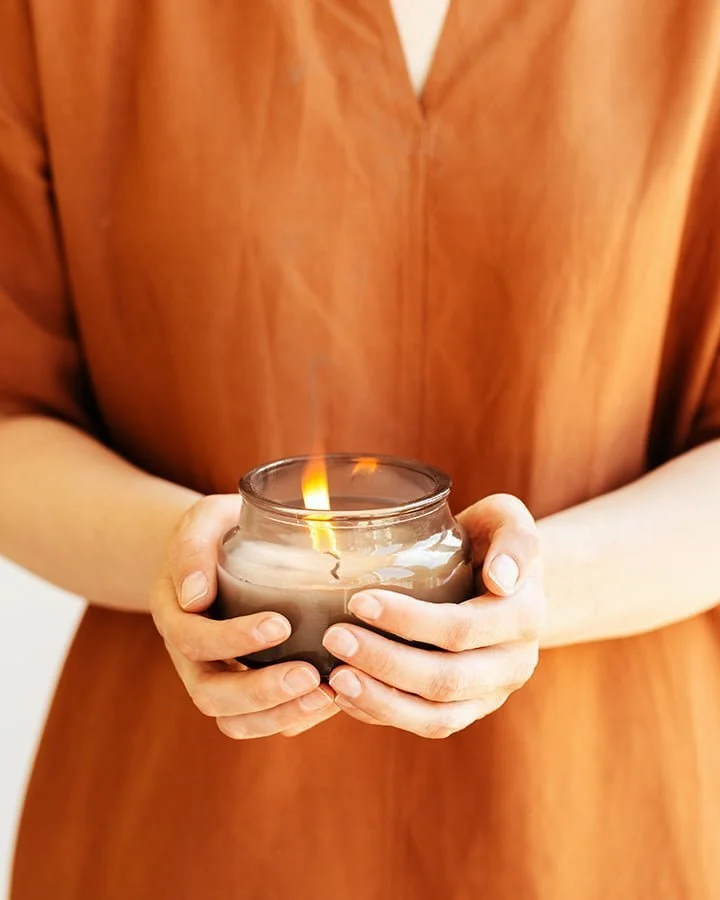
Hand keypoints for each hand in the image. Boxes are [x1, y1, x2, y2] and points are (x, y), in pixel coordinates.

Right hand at [150, 495, 338, 738]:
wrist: (226, 546)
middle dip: (260, 691)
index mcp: (174, 612)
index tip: (281, 625)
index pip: (192, 640)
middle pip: (210, 694)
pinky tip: (331, 698)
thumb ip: (194, 544)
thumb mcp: (205, 518)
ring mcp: (216, 674)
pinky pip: (261, 720)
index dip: (233, 640)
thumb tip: (194, 596)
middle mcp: (190, 654)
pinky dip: (292, 718)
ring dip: (278, 715)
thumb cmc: (221, 528)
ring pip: (233, 719)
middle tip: (310, 676)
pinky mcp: (244, 686)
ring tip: (325, 695)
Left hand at [322, 494, 544, 737]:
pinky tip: (344, 694)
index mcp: (523, 617)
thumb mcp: (508, 520)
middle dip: (384, 663)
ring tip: (335, 679)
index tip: (358, 601)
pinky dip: (383, 714)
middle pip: (445, 680)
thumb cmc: (492, 539)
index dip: (408, 621)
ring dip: (381, 701)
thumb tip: (501, 579)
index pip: (460, 629)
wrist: (506, 579)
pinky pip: (427, 725)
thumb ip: (516, 539)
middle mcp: (513, 665)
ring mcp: (491, 694)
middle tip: (334, 638)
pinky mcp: (468, 710)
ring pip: (437, 718)